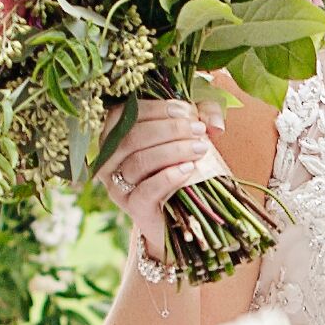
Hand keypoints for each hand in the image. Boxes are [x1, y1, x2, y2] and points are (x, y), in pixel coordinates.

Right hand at [101, 97, 226, 268]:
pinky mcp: (133, 208)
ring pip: (139, 161)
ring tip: (200, 148)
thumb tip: (215, 123)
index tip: (187, 111)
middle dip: (170, 129)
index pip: (125, 114)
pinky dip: (168, 177)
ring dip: (173, 151)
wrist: (179, 215)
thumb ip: (204, 116)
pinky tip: (189, 170)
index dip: (156, 109)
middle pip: (132, 137)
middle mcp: (109, 160)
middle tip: (199, 131)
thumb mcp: (190, 133)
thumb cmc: (180, 166)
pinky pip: (146, 190)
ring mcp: (118, 186)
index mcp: (114, 136)